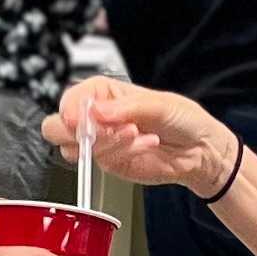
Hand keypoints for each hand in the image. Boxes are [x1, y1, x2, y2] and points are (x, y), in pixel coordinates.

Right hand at [45, 76, 233, 195]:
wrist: (200, 149)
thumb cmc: (183, 118)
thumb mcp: (160, 105)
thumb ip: (126, 108)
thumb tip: (98, 111)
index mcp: (104, 93)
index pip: (71, 98)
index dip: (70, 109)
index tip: (78, 120)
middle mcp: (97, 117)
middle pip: (57, 126)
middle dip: (74, 131)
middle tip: (99, 132)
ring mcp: (101, 142)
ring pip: (75, 149)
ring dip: (107, 143)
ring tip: (136, 134)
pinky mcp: (110, 162)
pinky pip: (102, 162)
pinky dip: (124, 153)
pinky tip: (146, 144)